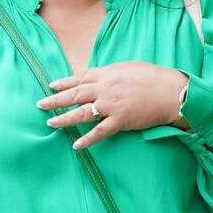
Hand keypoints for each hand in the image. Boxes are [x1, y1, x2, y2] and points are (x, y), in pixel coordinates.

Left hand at [38, 61, 190, 149]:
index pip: (80, 77)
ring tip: (50, 123)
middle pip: (74, 94)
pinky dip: (87, 139)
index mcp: (108, 73)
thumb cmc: (155, 78)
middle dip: (55, 100)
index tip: (51, 85)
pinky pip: (99, 132)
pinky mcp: (120, 120)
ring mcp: (111, 105)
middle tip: (40, 104)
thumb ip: (112, 72)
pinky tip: (76, 145)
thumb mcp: (130, 67)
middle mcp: (105, 88)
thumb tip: (101, 75)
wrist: (172, 92)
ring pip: (81, 113)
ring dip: (64, 119)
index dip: (64, 82)